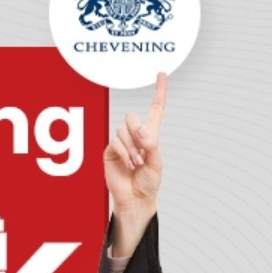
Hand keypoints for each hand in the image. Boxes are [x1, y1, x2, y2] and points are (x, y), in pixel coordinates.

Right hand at [105, 72, 165, 218]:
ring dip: (131, 148)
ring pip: (122, 130)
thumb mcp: (156, 163)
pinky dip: (123, 152)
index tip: (161, 74)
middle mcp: (135, 135)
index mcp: (151, 135)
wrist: (135, 198)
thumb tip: (141, 130)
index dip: (159, 91)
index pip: (156, 109)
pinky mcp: (110, 151)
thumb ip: (150, 144)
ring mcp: (121, 142)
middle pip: (131, 116)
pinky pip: (114, 141)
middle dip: (136, 131)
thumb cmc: (148, 182)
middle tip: (142, 148)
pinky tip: (128, 164)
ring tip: (136, 163)